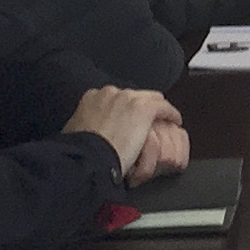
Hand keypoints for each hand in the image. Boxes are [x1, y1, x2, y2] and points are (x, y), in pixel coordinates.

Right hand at [64, 85, 182, 178]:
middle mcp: (111, 92)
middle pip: (133, 96)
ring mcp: (129, 98)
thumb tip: (85, 130)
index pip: (115, 98)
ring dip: (155, 110)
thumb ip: (83, 123)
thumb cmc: (79, 150)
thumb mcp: (74, 130)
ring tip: (161, 122)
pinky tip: (175, 121)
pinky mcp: (145, 108)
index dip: (122, 109)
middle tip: (144, 123)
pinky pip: (164, 107)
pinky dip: (170, 114)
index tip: (126, 119)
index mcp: (92, 97)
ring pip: (150, 98)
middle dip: (138, 108)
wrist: (90, 156)